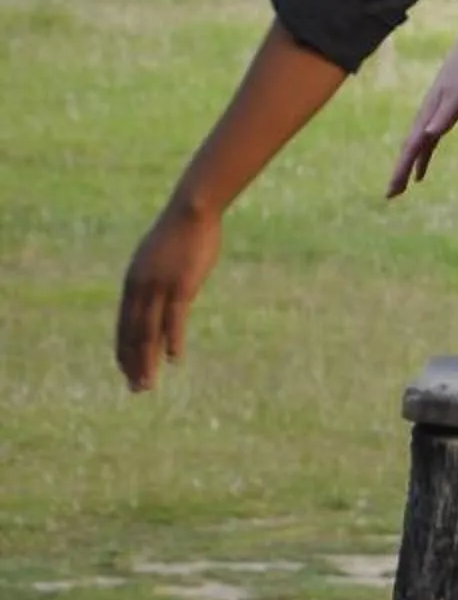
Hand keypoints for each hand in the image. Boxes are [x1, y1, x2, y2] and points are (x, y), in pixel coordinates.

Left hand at [117, 197, 221, 389]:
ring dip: (148, 361)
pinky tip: (174, 359)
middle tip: (137, 388)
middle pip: (133, 334)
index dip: (124, 351)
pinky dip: (173, 341)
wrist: (191, 211)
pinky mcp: (181, 286)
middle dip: (134, 364)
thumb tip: (169, 298)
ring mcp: (159, 288)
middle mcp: (140, 289)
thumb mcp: (162, 260)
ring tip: (149, 384)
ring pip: (149, 332)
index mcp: (133, 283)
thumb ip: (160, 281)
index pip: (124, 326)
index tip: (127, 372)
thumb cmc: (181, 233)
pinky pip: (175, 319)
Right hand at [388, 30, 457, 195]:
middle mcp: (424, 119)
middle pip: (409, 151)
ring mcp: (430, 118)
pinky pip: (426, 144)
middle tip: (391, 195)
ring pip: (416, 149)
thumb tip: (429, 134)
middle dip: (399, 173)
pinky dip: (422, 158)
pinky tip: (421, 172)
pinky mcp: (438, 117)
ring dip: (408, 168)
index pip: (411, 148)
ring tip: (400, 188)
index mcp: (426, 116)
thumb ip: (445, 115)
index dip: (401, 169)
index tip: (393, 189)